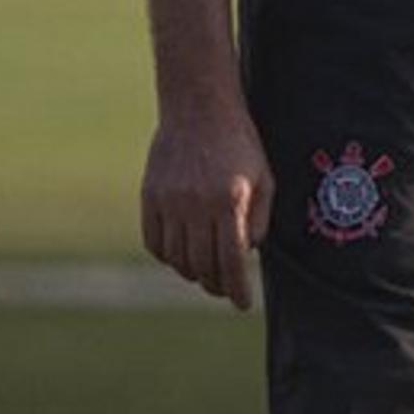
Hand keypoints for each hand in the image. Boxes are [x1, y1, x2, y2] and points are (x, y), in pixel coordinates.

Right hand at [140, 93, 271, 310]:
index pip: (233, 259)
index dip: (238, 288)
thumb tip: (247, 255)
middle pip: (202, 264)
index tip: (242, 304)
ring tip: (204, 272)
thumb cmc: (240, 144)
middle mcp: (196, 204)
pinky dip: (167, 256)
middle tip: (223, 290)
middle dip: (216, 285)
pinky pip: (153, 242)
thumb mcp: (264, 179)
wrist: (198, 108)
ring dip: (191, 272)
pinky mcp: (149, 196)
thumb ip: (259, 220)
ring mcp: (168, 201)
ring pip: (176, 258)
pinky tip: (180, 255)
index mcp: (229, 201)